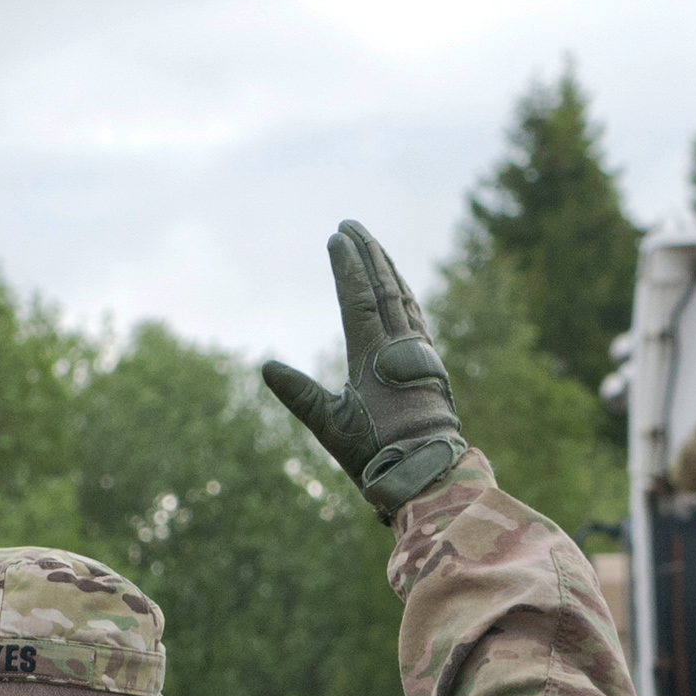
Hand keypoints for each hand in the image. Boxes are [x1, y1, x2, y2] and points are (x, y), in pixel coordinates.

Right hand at [263, 220, 467, 518]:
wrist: (429, 471)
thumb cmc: (377, 453)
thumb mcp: (330, 426)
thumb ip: (300, 395)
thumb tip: (265, 367)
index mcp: (373, 355)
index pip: (359, 297)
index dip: (347, 266)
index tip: (336, 238)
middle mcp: (399, 347)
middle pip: (383, 287)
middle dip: (367, 253)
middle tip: (351, 224)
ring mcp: (418, 354)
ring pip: (402, 298)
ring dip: (387, 268)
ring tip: (373, 245)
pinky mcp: (429, 365)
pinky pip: (414, 317)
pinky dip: (403, 294)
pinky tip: (398, 288)